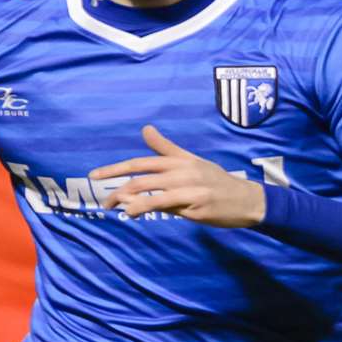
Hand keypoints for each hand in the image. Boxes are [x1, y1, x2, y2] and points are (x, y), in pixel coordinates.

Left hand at [93, 125, 267, 226]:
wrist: (247, 199)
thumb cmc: (215, 181)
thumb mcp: (191, 161)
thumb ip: (166, 148)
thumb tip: (145, 129)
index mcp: (179, 160)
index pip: (141, 162)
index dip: (115, 168)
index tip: (95, 176)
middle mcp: (181, 170)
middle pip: (140, 176)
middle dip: (116, 187)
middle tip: (102, 201)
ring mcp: (188, 186)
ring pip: (149, 189)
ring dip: (125, 199)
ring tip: (113, 208)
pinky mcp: (194, 203)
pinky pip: (163, 204)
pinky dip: (143, 207)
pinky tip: (131, 212)